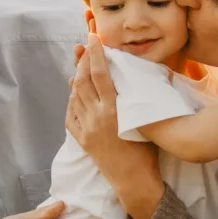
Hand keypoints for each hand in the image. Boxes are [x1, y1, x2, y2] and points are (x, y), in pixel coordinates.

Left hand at [67, 35, 164, 218]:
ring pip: (75, 96)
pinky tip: (74, 89)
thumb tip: (129, 74)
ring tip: (79, 63)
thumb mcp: (143, 118)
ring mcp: (86, 129)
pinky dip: (72, 99)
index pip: (101, 74)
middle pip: (83, 81)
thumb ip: (134, 97)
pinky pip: (71, 114)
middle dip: (82, 60)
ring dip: (76, 77)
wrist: (134, 179)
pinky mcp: (82, 140)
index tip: (93, 38)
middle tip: (83, 45)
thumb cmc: (147, 150)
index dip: (96, 54)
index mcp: (115, 110)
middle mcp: (97, 117)